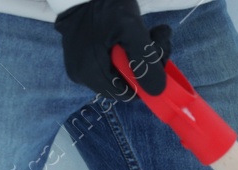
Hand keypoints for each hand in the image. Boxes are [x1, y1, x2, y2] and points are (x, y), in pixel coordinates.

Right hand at [55, 0, 170, 99]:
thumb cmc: (106, 4)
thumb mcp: (132, 30)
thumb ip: (145, 62)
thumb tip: (157, 92)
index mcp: (91, 73)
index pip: (128, 93)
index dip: (147, 79)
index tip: (156, 53)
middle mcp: (82, 75)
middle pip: (125, 83)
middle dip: (146, 64)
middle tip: (156, 37)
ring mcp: (80, 65)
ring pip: (120, 73)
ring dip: (140, 56)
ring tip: (149, 32)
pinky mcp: (82, 55)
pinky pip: (110, 63)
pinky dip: (126, 51)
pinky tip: (133, 35)